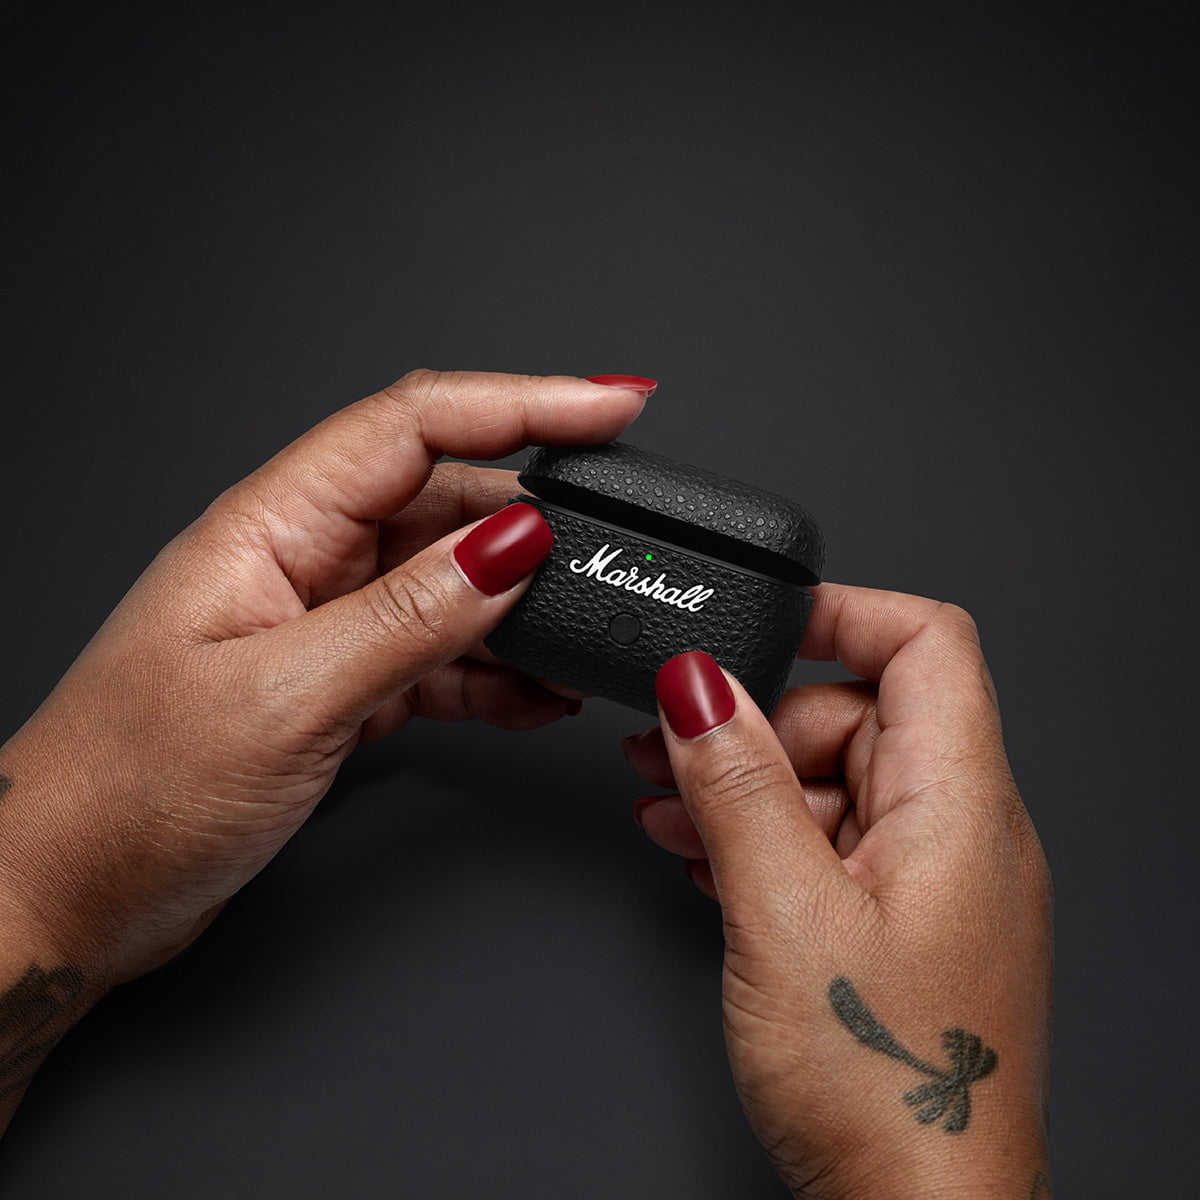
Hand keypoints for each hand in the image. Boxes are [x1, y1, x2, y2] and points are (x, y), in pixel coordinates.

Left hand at [0, 369, 648, 1020]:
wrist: (70, 894)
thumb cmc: (127, 791)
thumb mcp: (284, 698)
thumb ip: (410, 618)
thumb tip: (515, 546)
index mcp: (272, 526)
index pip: (416, 424)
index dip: (523, 402)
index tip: (611, 406)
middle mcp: (304, 559)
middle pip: (447, 497)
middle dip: (540, 518)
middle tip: (614, 552)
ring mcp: (326, 622)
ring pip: (453, 581)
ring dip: (524, 608)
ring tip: (580, 643)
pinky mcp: (341, 683)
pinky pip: (440, 655)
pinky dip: (494, 672)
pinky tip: (534, 698)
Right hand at [623, 586, 1052, 1197]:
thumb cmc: (886, 1093)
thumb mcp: (783, 914)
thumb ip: (736, 784)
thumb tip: (696, 684)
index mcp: (960, 806)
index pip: (927, 643)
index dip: (841, 612)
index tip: (755, 624)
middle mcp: (962, 832)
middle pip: (860, 712)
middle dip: (759, 719)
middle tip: (671, 747)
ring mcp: (933, 881)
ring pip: (834, 780)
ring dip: (746, 783)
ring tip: (666, 803)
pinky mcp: (902, 924)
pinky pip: (831, 842)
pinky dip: (764, 835)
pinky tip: (701, 854)